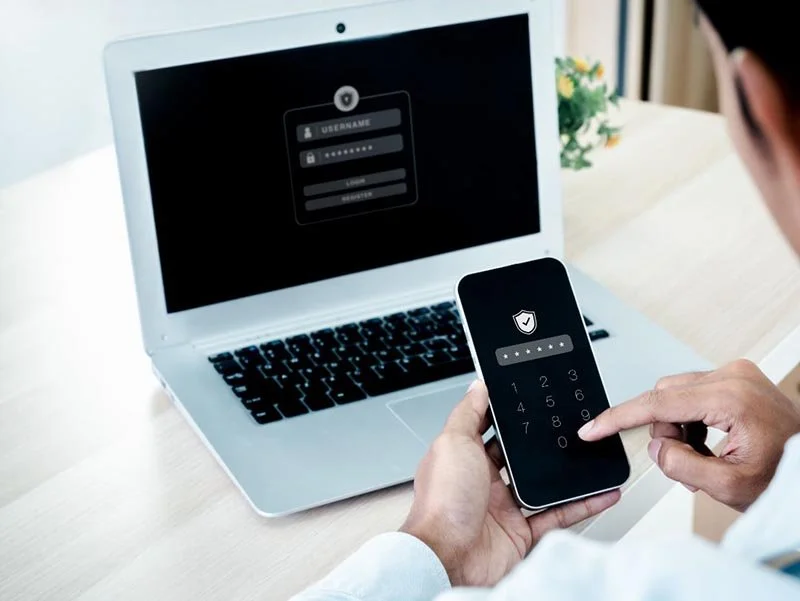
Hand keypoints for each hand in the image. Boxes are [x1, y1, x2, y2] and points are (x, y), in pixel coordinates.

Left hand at [400, 381, 619, 586]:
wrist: (447, 559)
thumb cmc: (442, 504)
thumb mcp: (452, 443)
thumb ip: (467, 414)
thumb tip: (477, 386)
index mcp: (464, 458)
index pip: (488, 429)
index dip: (506, 414)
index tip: (529, 398)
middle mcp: (483, 482)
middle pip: (518, 456)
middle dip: (540, 443)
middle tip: (566, 425)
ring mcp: (503, 508)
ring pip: (543, 485)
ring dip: (566, 474)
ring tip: (588, 455)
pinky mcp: (521, 532)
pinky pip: (558, 514)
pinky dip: (581, 505)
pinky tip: (600, 493)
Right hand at [579, 359, 799, 511]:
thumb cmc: (786, 475)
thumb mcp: (729, 486)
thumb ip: (680, 466)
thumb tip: (656, 448)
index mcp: (731, 398)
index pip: (658, 403)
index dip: (619, 418)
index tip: (594, 428)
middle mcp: (732, 376)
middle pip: (664, 397)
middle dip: (664, 432)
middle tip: (686, 463)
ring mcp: (736, 374)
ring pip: (675, 396)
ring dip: (678, 429)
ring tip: (703, 457)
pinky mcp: (736, 378)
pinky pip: (692, 394)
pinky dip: (691, 421)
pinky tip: (708, 443)